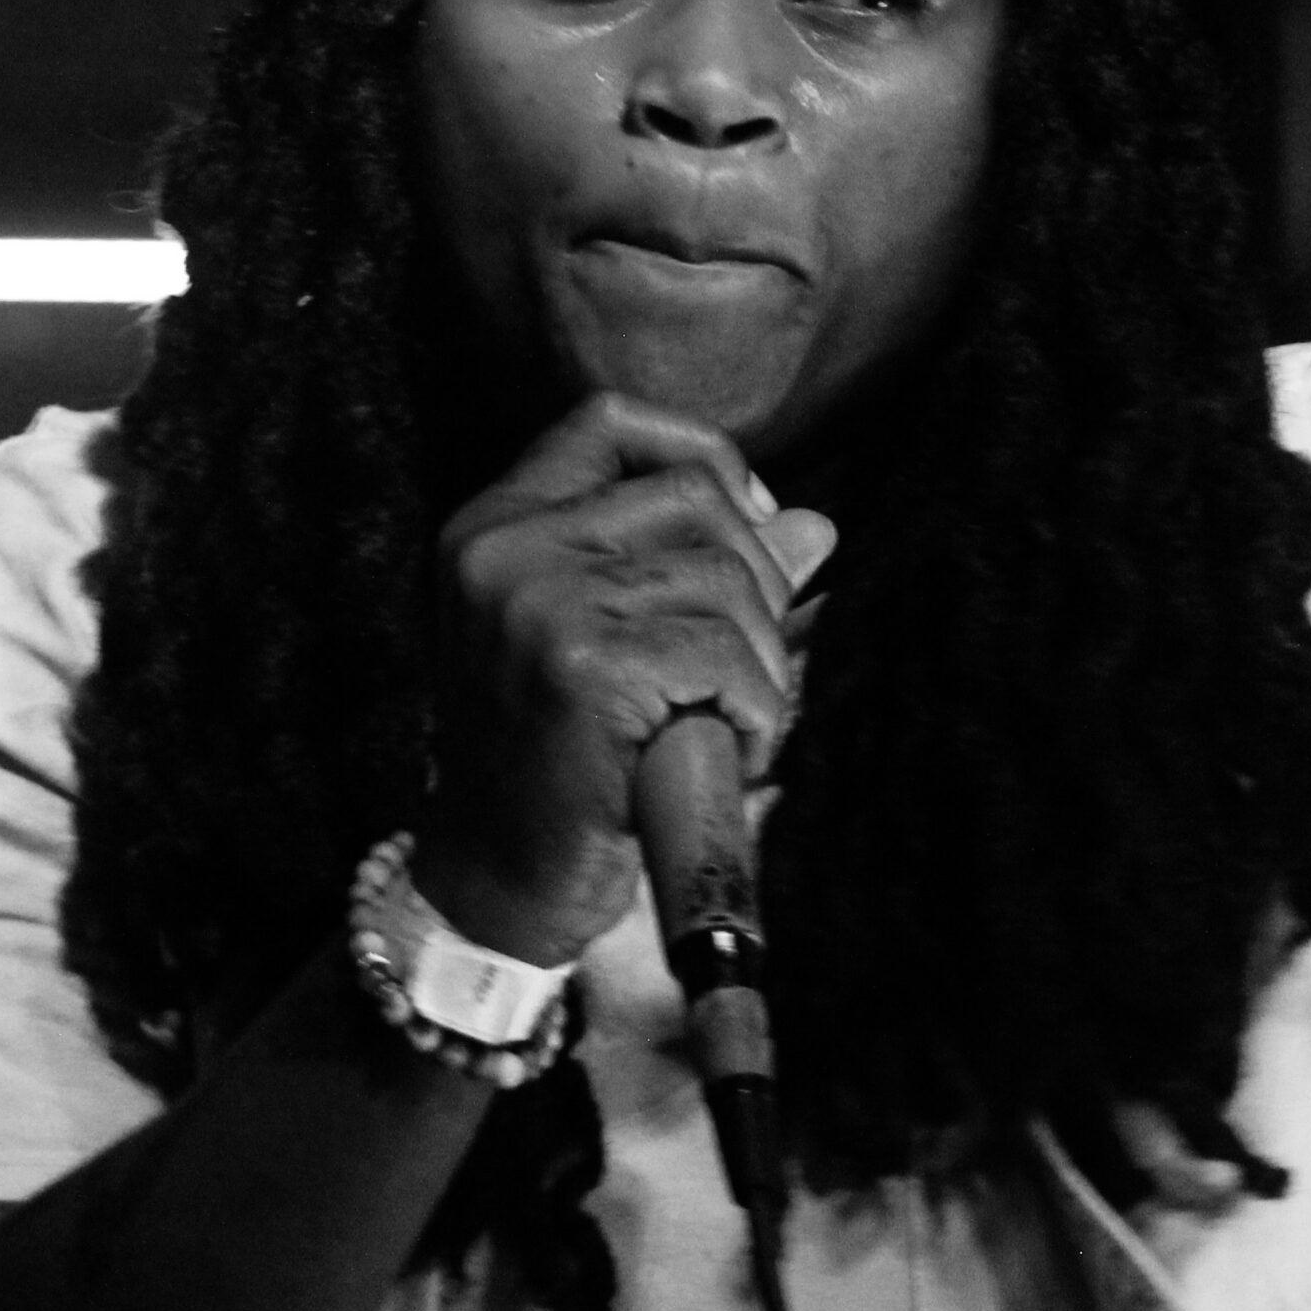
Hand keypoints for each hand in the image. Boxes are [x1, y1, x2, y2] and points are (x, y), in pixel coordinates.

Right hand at [415, 393, 836, 965]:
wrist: (499, 889)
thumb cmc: (562, 763)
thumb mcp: (611, 643)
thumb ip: (698, 569)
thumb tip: (816, 527)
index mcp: (494, 526)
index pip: (608, 421)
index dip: (700, 451)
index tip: (746, 520)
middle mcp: (503, 548)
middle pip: (694, 493)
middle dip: (754, 576)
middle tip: (739, 666)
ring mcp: (536, 602)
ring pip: (726, 578)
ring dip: (762, 661)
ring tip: (725, 722)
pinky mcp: (583, 666)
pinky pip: (729, 653)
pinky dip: (756, 709)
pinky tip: (725, 751)